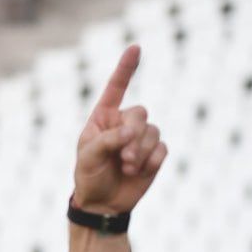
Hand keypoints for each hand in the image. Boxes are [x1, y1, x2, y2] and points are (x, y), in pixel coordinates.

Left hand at [73, 45, 166, 214]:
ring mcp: (140, 138)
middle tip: (123, 159)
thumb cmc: (89, 177)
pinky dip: (151, 161)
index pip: (115, 89)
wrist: (102, 204)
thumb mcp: (89, 158)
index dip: (126, 68)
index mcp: (103, 119)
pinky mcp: (154, 153)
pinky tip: (139, 173)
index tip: (135, 47)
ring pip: (153, 131)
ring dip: (140, 152)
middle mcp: (123, 124)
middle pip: (140, 113)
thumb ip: (108, 140)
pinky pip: (162, 148)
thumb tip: (132, 131)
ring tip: (127, 168)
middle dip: (133, 135)